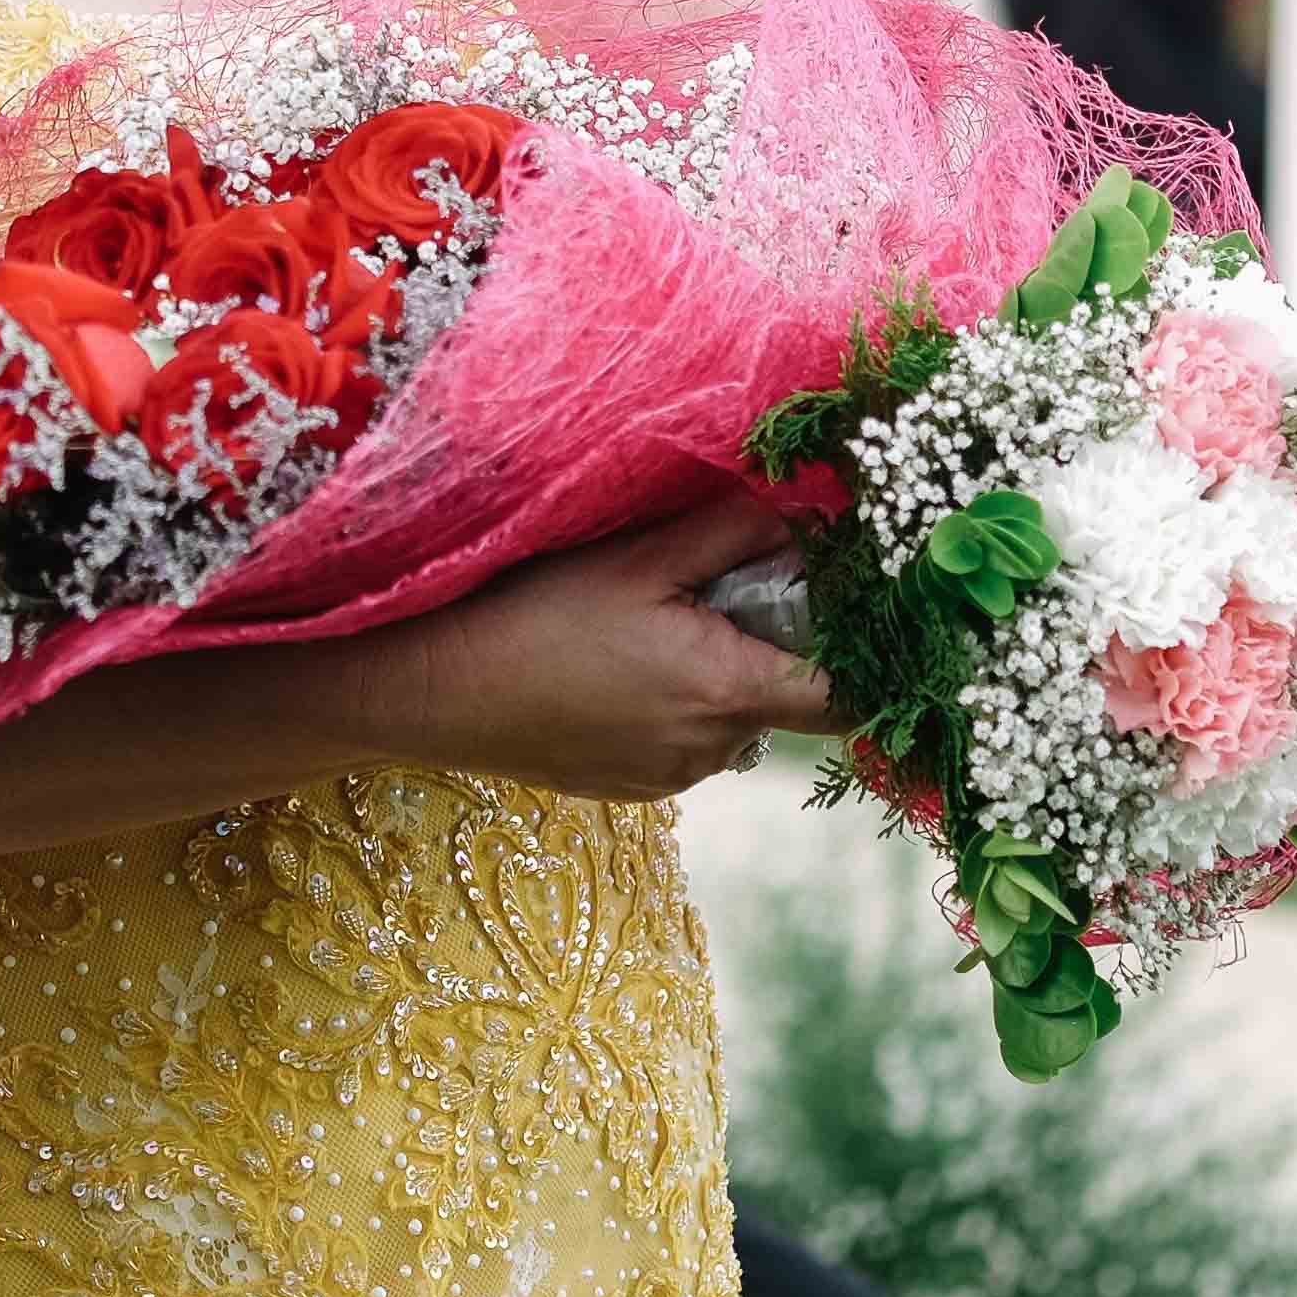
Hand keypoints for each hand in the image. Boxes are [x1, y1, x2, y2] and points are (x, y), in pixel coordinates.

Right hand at [356, 497, 838, 804]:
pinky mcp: (634, 790)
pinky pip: (683, 746)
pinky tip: (613, 675)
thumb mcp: (638, 559)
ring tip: (644, 637)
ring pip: (729, 724)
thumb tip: (805, 506)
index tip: (829, 612)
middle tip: (704, 598)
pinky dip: (670, 710)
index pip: (844, 696)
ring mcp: (672, 777)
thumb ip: (730, 532)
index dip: (853, 655)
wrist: (443, 692)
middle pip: (779, 700)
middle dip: (759, 648)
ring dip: (712, 682)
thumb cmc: (538, 616)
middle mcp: (713, 748)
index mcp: (728, 690)